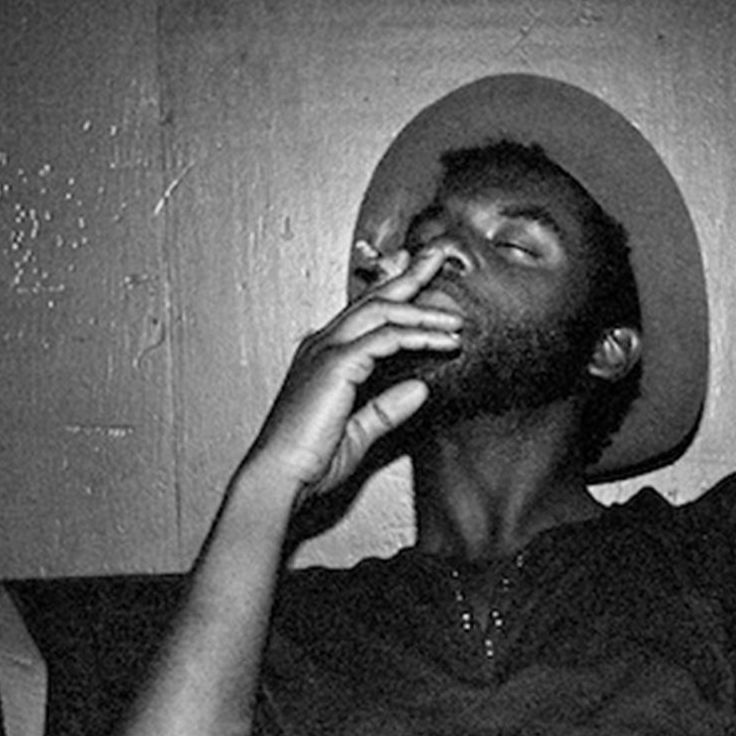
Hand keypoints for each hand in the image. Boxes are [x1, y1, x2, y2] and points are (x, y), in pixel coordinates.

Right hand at [243, 246, 460, 498]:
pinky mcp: (337, 364)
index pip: (364, 313)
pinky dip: (419, 336)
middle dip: (409, 277)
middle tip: (438, 258)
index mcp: (323, 356)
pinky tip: (444, 341)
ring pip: (383, 312)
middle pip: (374, 299)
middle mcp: (322, 345)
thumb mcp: (358, 431)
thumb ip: (387, 408)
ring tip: (456, 315)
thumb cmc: (308, 460)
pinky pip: (387, 338)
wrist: (279, 476)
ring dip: (424, 309)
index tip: (422, 279)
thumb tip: (418, 389)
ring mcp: (327, 351)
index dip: (395, 292)